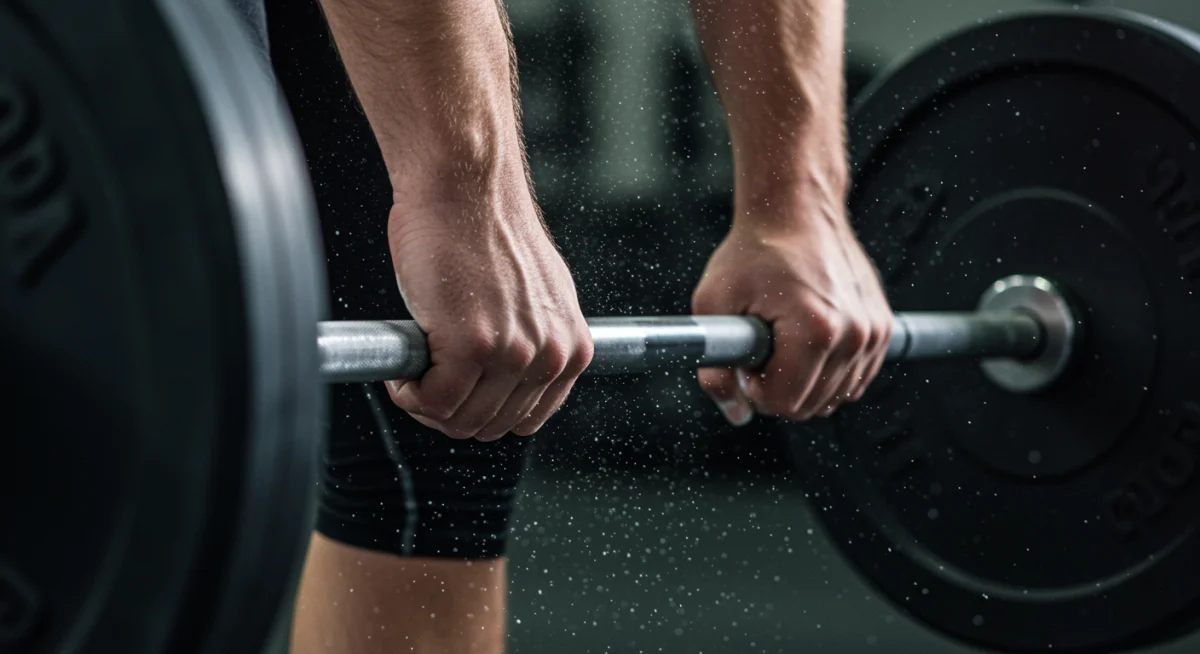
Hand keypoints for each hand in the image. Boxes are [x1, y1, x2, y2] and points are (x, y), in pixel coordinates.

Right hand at [383, 180, 592, 440]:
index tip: (456, 393)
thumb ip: (532, 341)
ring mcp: (513, 353)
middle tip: (424, 383)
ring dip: (425, 403)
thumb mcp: (536, 295)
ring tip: (413, 372)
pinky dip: (407, 392)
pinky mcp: (471, 346)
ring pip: (460, 420)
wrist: (465, 186)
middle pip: (491, 426)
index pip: (527, 419)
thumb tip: (506, 377)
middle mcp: (551, 356)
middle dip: (449, 412)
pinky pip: (432, 401)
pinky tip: (401, 369)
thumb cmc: (486, 229)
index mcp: (572, 348)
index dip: (483, 412)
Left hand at [692, 189, 891, 424]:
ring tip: (784, 341)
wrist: (794, 210)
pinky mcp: (883, 328)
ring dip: (804, 381)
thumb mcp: (713, 305)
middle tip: (762, 350)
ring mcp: (874, 332)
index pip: (784, 403)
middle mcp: (854, 334)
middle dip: (779, 387)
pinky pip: (855, 379)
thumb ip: (715, 369)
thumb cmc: (754, 251)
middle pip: (811, 406)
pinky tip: (806, 343)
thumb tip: (734, 413)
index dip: (755, 390)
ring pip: (835, 397)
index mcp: (815, 330)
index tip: (747, 362)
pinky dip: (829, 373)